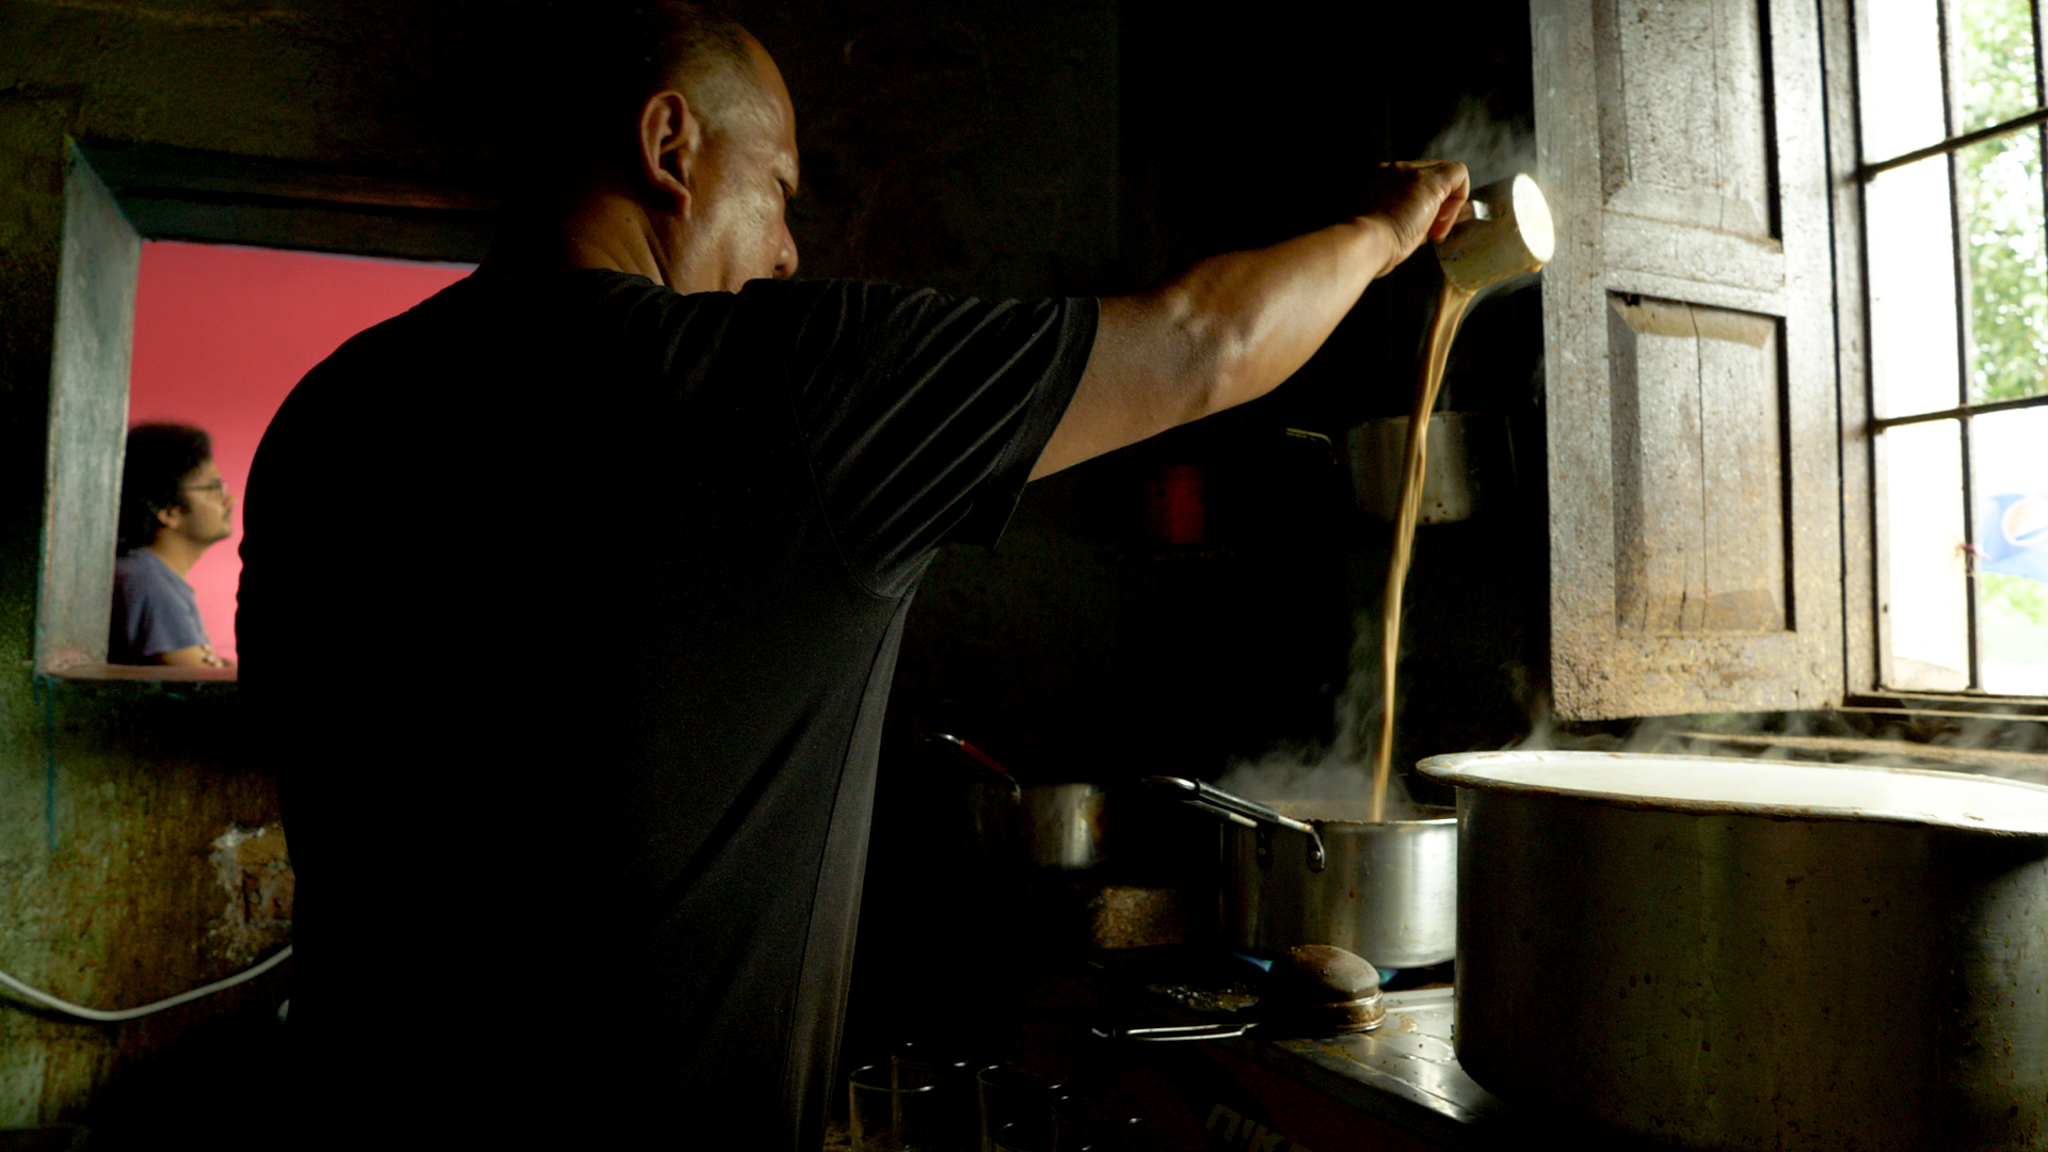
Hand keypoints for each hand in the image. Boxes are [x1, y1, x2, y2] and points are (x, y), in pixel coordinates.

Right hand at [1358, 160, 1470, 277]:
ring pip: (1441, 174)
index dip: (1417, 206)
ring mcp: (1410, 172)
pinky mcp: (1431, 180)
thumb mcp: (1373, 228)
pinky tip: (1445, 220)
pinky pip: (1458, 173)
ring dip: (1444, 205)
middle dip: (1433, 206)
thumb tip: (1412, 226)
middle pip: (1425, 177)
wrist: (1362, 243)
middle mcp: (1390, 170)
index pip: (1406, 185)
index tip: (1415, 231)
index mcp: (1374, 182)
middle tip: (1429, 233)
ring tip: (1434, 231)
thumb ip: (1390, 218)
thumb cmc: (1365, 246)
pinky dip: (1460, 196)